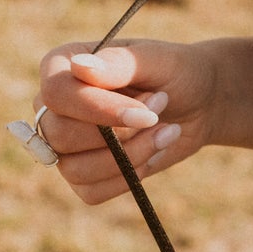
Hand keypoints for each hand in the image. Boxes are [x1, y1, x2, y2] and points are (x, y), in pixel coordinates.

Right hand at [31, 38, 221, 204]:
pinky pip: (90, 192)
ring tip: (165, 132)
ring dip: (129, 157)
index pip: (57, 92)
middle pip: (60, 134)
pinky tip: (153, 153)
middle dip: (120, 133)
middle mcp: (54, 105)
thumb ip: (119, 62)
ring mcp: (64, 143)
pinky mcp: (81, 173)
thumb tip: (79, 66)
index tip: (144, 114)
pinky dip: (128, 177)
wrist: (198, 103)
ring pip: (75, 169)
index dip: (97, 108)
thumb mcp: (158, 59)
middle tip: (158, 113)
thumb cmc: (175, 72)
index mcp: (63, 64)